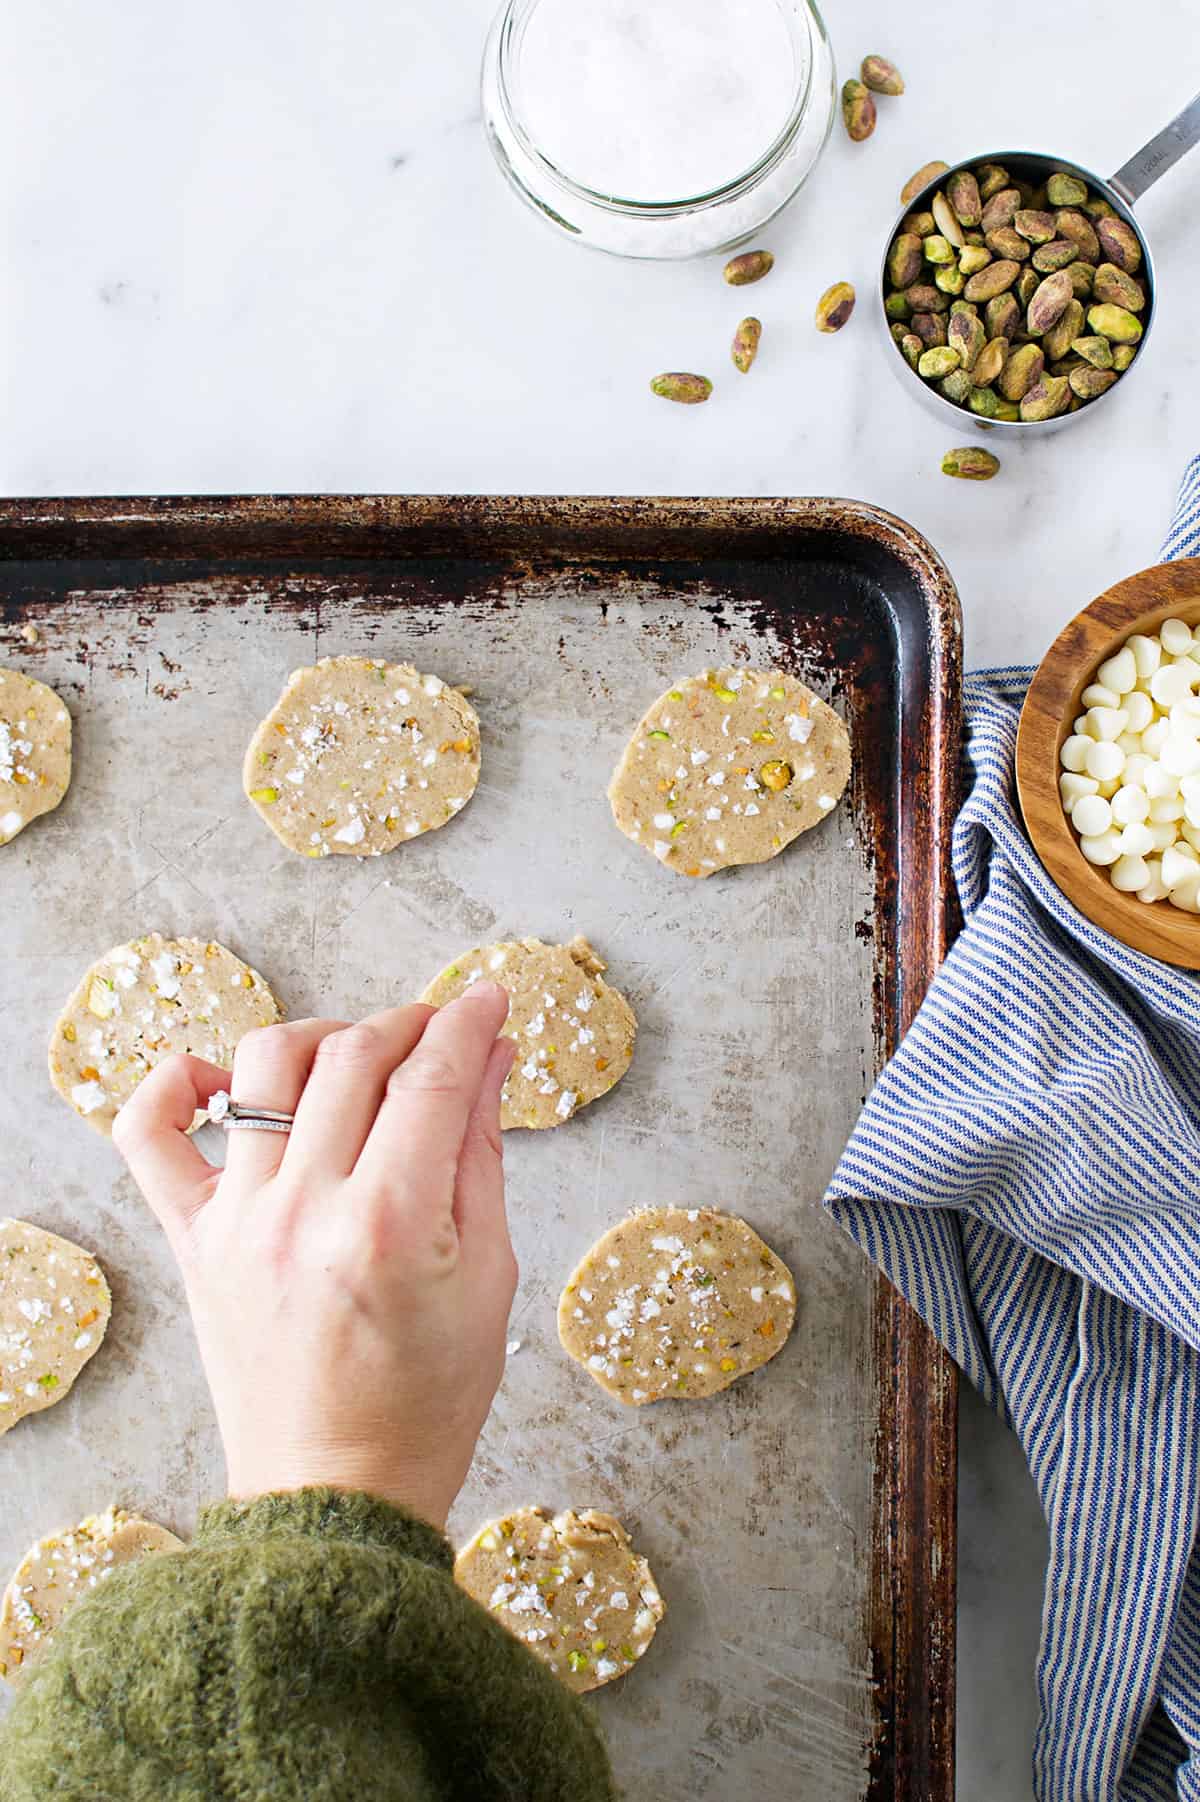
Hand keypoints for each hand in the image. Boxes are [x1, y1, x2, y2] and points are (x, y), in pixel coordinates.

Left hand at [112, 986, 516, 1528]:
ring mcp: (238, 1222)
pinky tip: (221, 1078)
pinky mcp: (193, 1241)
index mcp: (389, 1225)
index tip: (488, 999)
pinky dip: (176, 1083)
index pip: (431, 1080)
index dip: (468, 1024)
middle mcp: (304, 1210)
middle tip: (441, 1032)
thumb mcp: (486, 1279)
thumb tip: (490, 1060)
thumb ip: (480, 1156)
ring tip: (356, 1059)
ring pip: (265, 1068)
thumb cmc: (425, 1403)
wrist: (334, 1497)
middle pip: (354, 1058)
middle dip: (410, 1024)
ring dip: (321, 1038)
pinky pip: (150, 1135)